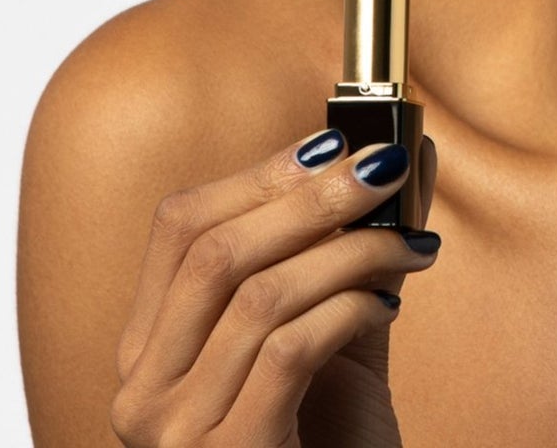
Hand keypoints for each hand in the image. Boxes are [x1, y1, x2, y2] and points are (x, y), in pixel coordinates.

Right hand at [111, 130, 440, 446]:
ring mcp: (176, 434)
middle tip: (388, 166)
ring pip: (259, 293)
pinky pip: (290, 349)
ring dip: (351, 250)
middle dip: (312, 193)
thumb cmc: (328, 445)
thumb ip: (358, 249)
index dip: (261, 171)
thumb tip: (413, 153)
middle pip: (216, 249)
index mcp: (152, 352)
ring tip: (409, 247)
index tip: (337, 140)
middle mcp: (143, 392)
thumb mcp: (337, 336)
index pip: (179, 227)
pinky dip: (350, 308)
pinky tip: (389, 306)